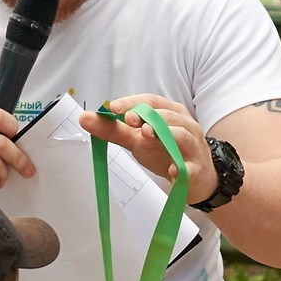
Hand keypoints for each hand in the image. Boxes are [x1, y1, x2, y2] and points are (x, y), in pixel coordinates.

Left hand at [81, 94, 216, 201]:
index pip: (151, 102)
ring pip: (181, 134)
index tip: (113, 108)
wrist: (196, 178)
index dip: (133, 103)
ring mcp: (192, 146)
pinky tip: (172, 171)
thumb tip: (84, 117)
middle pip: (167, 114)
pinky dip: (181, 167)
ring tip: (146, 135)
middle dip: (148, 115)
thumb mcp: (137, 139)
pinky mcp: (196, 168)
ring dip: (164, 134)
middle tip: (129, 121)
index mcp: (169, 113)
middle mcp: (184, 125)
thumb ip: (113, 129)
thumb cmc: (166, 152)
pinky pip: (189, 166)